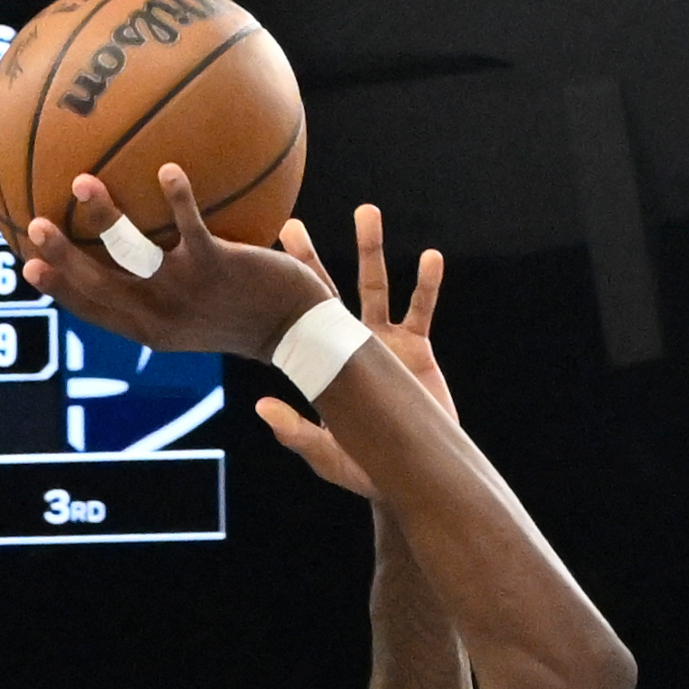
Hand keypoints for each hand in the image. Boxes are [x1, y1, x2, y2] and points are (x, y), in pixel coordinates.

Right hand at [19, 163, 330, 361]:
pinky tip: (169, 168)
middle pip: (99, 285)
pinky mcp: (215, 267)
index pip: (95, 310)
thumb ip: (177, 278)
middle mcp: (160, 316)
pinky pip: (190, 226)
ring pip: (132, 256)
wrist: (298, 333)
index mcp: (151, 328)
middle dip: (63, 256)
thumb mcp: (205, 307)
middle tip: (33, 225)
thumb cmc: (252, 314)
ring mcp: (185, 292)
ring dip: (104, 219)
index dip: (61, 289)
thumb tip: (159, 239)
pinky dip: (178, 197)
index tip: (29, 266)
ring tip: (83, 182)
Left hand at [256, 204, 450, 495]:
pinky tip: (429, 256)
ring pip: (375, 287)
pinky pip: (421, 309)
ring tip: (366, 212)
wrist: (411, 476)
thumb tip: (261, 408)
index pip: (293, 323)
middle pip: (326, 293)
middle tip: (289, 224)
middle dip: (309, 259)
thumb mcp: (327, 453)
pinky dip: (426, 283)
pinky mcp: (417, 350)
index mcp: (322, 366)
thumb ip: (297, 432)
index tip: (259, 267)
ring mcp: (383, 344)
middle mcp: (349, 346)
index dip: (278, 296)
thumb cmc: (363, 471)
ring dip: (370, 249)